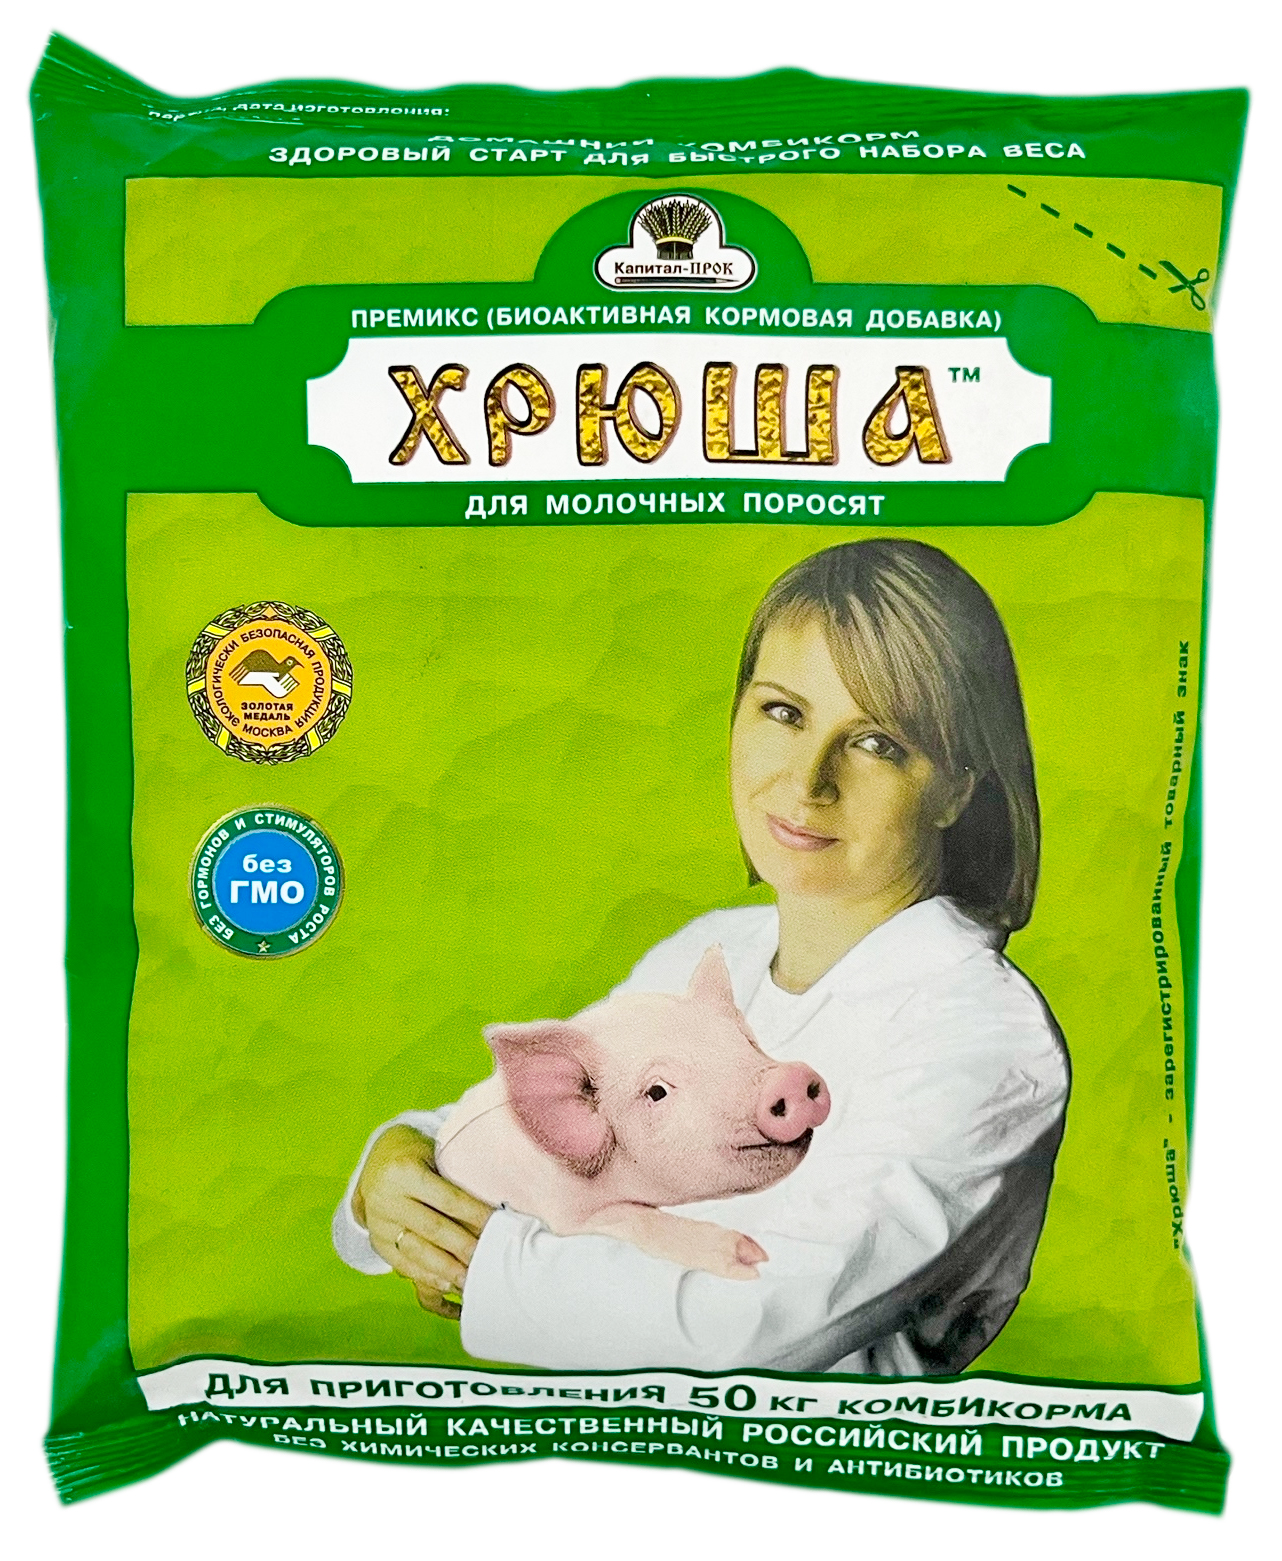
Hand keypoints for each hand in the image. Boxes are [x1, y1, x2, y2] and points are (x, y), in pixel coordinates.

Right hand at [353, 1124, 492, 1319]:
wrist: (375, 1163)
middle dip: (464, 1247)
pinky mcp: (376, 1242)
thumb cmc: (416, 1154)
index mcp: (404, 1172)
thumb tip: (495, 1203)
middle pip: (433, 1229)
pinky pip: (402, 1264)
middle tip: (490, 1259)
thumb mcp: (433, 1153)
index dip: (474, 1214)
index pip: (447, 1198)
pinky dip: (427, 1276)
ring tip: (472, 1280)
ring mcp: (379, 1224)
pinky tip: (447, 1284)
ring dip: (447, 1269)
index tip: (498, 1227)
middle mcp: (388, 1199)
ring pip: (417, 1251)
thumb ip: (454, 1177)